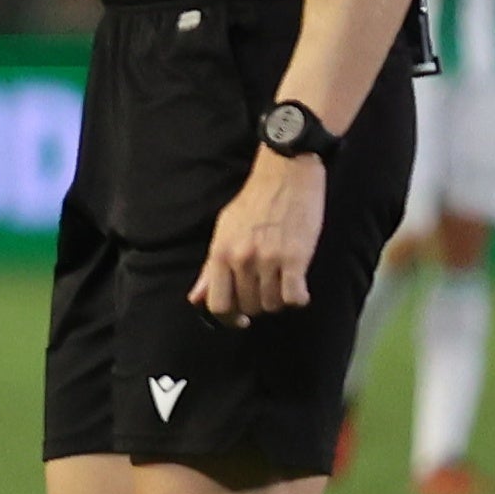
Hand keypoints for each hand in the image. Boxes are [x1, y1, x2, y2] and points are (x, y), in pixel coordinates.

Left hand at [189, 148, 323, 322]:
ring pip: (272, 304)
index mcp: (220, 253)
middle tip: (265, 291)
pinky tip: (298, 288)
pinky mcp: (296, 258)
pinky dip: (298, 298)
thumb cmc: (253, 202)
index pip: (218, 305)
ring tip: (282, 284)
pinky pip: (295, 297)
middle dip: (257, 306)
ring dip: (278, 301)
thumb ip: (210, 268)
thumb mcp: (224, 231)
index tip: (241, 319)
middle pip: (248, 307)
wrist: (285, 174)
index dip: (229, 318)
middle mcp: (241, 259)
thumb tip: (196, 299)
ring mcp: (269, 259)